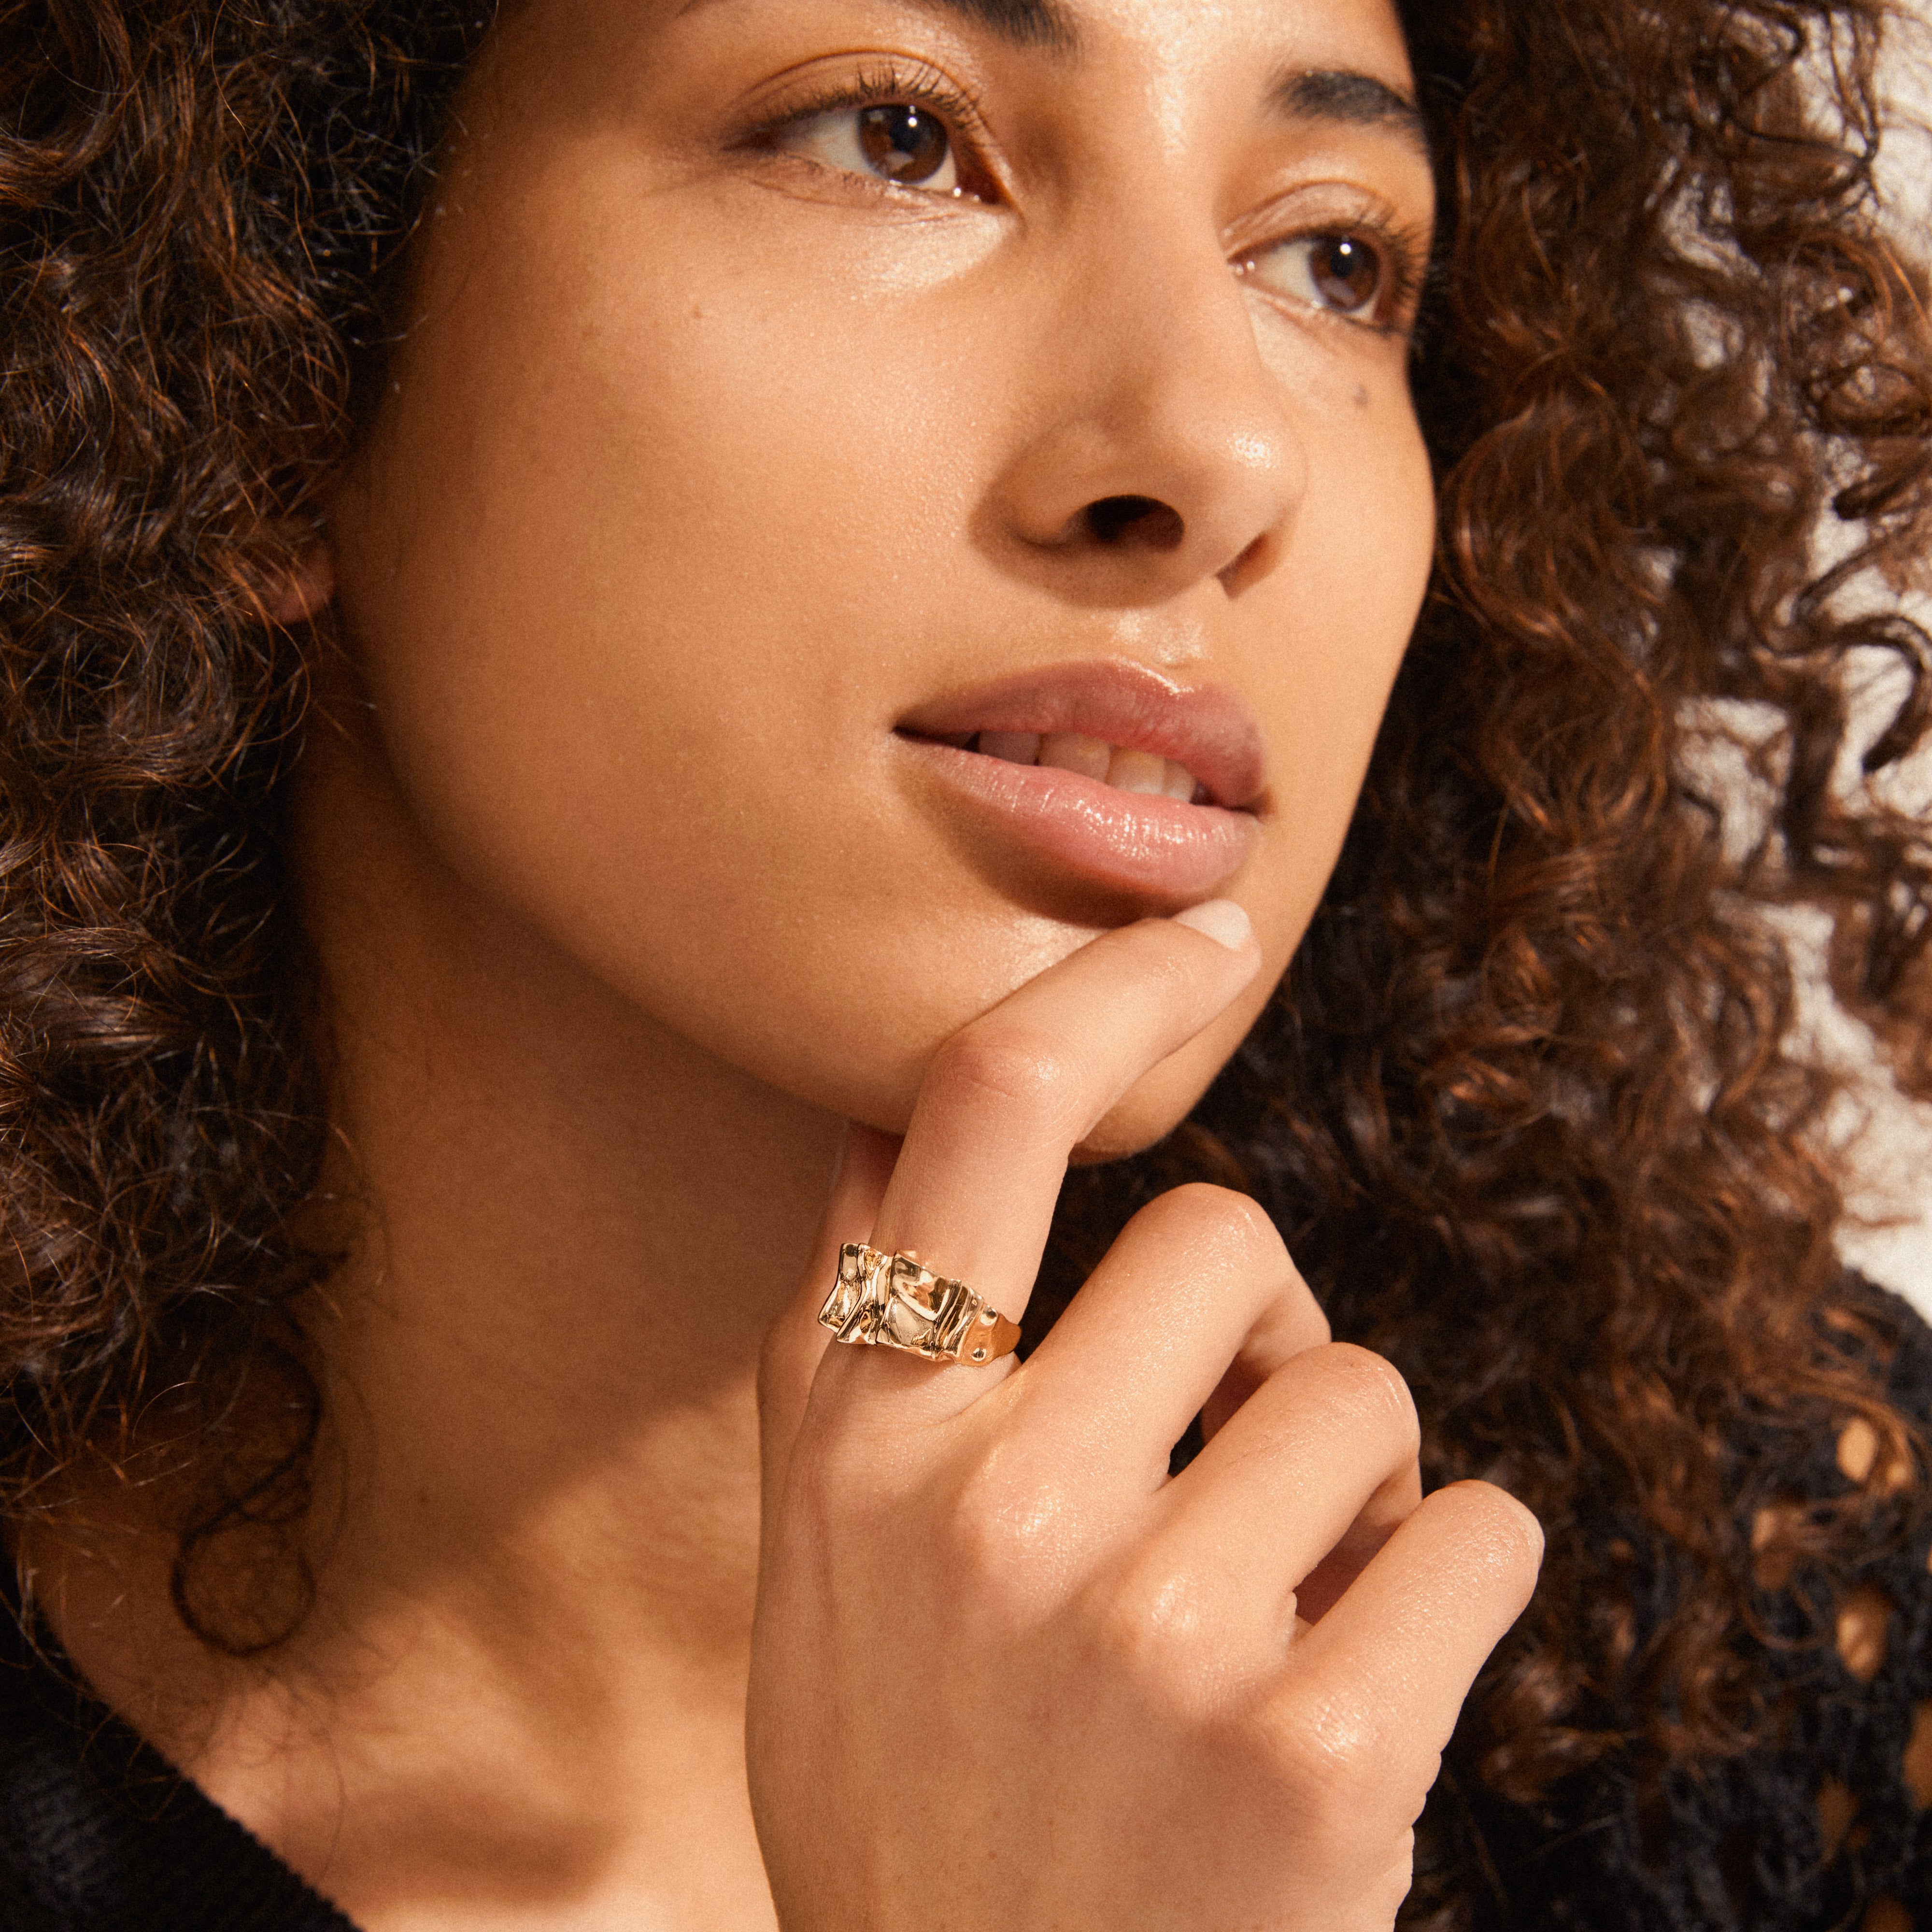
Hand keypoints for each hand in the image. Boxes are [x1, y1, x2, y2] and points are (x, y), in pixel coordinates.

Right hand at [750, 907, 1541, 1930]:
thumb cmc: (916, 1786)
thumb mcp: (820, 1560)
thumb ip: (842, 1341)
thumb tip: (871, 1121)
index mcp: (863, 1439)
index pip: (982, 1105)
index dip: (1109, 984)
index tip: (1199, 939)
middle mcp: (990, 1508)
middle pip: (1231, 1238)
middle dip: (1262, 1331)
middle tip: (1228, 1455)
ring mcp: (1150, 1631)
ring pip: (1366, 1394)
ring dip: (1354, 1489)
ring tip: (1275, 1610)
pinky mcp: (1313, 1750)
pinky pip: (1483, 1533)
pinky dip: (1454, 1581)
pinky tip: (1367, 1674)